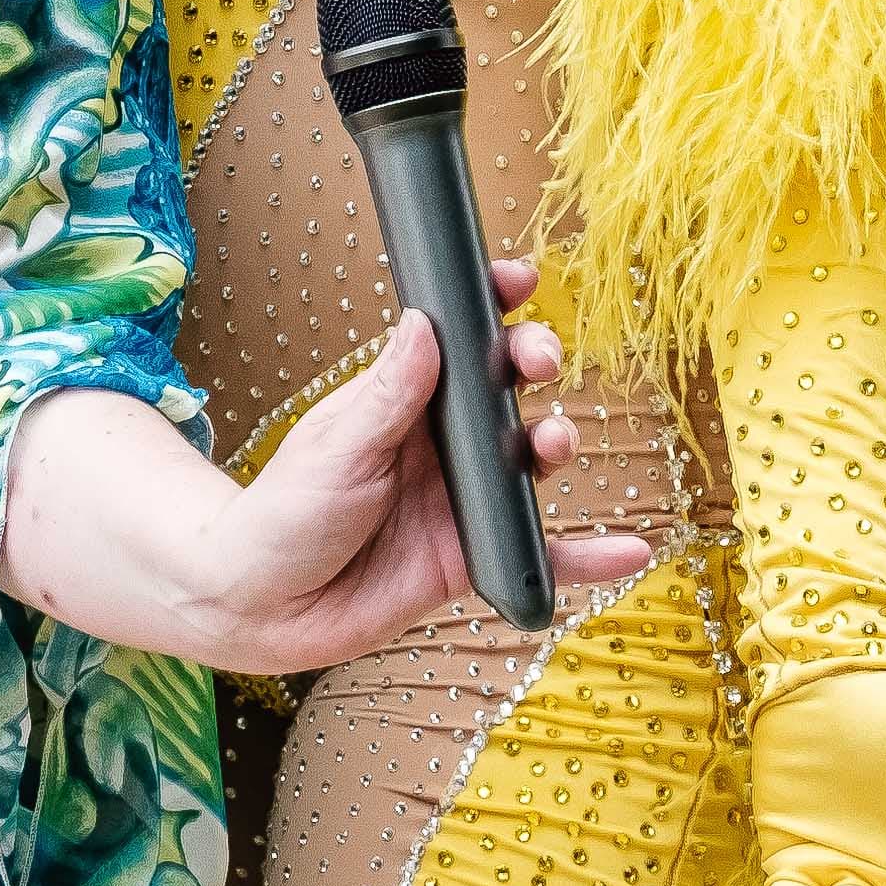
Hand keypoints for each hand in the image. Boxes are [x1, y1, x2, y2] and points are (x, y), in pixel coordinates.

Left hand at [0, 261, 648, 677]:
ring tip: (556, 442)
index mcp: (404, 400)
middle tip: (539, 359)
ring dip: (556, 445)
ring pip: (529, 464)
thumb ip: (389, 394)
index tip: (517, 278)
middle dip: (532, 363)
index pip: (458, 340)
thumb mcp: (337, 445)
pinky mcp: (472, 558)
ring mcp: (460, 500)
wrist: (260, 606)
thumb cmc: (282, 513)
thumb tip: (423, 322)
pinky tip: (626, 553)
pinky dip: (585, 557)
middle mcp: (440, 444)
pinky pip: (539, 556)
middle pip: (506, 392)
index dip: (492, 305)